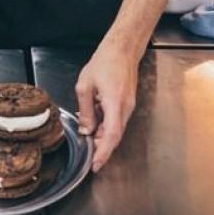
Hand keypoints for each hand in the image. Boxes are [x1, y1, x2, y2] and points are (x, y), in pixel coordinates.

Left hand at [75, 43, 139, 171]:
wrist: (122, 50)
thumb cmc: (104, 62)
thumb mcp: (85, 86)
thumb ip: (86, 111)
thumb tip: (86, 130)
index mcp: (114, 103)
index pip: (111, 135)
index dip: (103, 152)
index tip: (96, 164)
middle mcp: (125, 108)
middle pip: (115, 136)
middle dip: (102, 149)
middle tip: (89, 157)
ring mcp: (128, 106)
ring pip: (116, 129)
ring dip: (103, 137)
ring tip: (88, 138)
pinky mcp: (127, 104)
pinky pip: (117, 121)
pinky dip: (106, 126)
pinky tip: (94, 122)